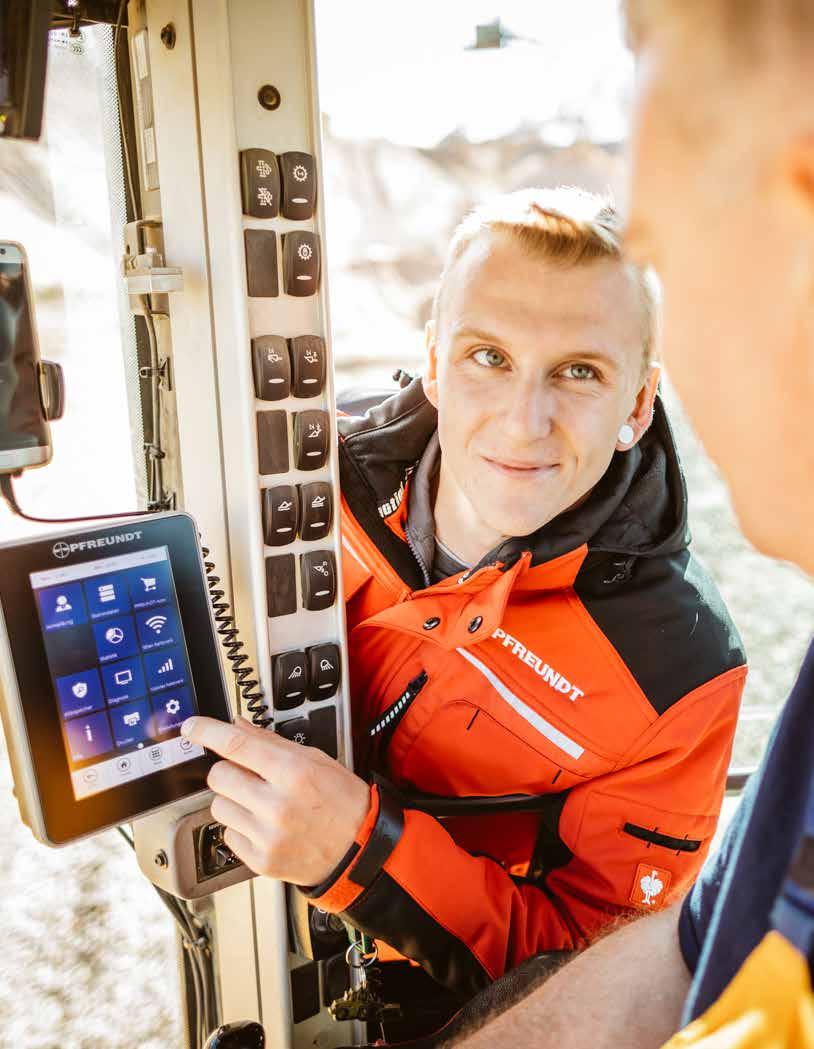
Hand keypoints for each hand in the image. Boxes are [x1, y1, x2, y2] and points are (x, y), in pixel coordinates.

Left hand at [181, 715, 370, 886]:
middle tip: (247, 774)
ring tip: (260, 803)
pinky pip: (228, 835)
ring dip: (233, 800)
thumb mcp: (316, 760)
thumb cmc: (343, 802)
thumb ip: (272, 743)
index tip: (191, 727)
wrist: (360, 851)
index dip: (206, 732)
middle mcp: (277, 805)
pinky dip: (240, 827)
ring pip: (218, 806)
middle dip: (227, 770)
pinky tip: (264, 825)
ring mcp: (267, 836)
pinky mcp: (260, 860)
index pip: (236, 745)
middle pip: (218, 776)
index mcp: (293, 772)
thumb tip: (238, 727)